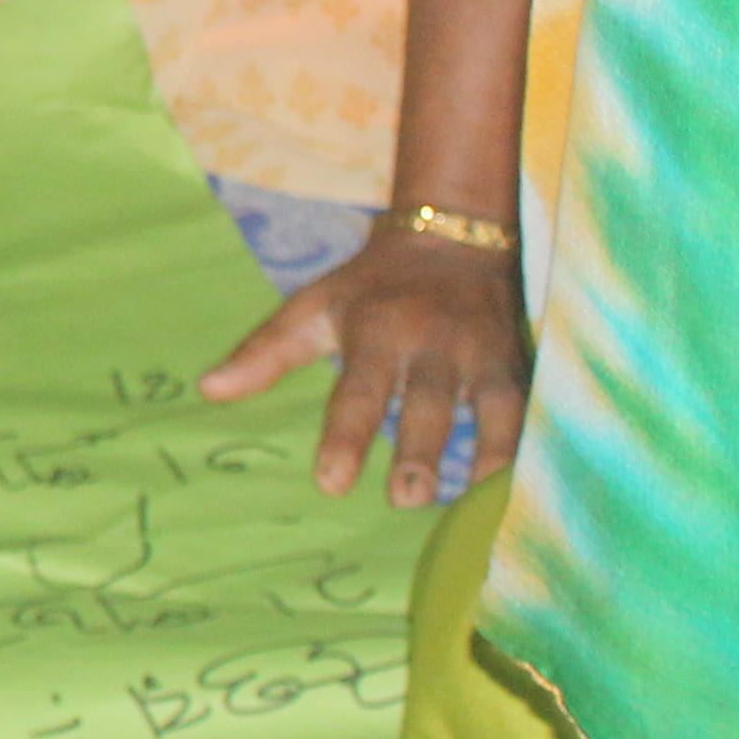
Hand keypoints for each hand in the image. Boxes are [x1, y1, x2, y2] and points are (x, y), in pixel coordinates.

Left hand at [200, 221, 528, 506]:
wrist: (454, 236)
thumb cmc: (372, 286)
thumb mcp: (313, 307)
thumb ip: (265, 352)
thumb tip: (209, 390)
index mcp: (378, 330)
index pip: (360, 389)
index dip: (346, 436)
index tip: (332, 483)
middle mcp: (434, 342)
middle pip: (429, 401)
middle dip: (419, 449)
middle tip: (406, 499)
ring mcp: (483, 352)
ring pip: (491, 405)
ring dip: (484, 453)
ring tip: (470, 501)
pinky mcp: (518, 361)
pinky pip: (529, 407)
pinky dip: (528, 444)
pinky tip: (519, 487)